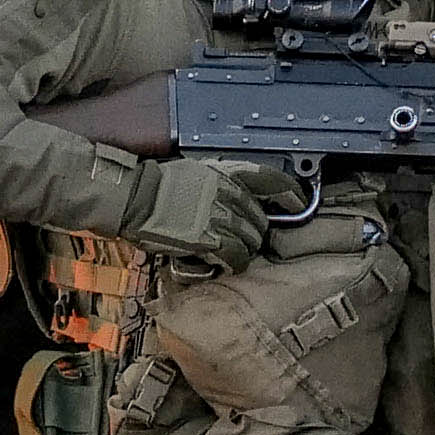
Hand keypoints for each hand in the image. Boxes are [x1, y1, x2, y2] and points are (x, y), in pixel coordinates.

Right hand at [125, 153, 281, 263]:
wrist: (136, 198)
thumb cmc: (159, 186)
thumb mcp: (196, 172)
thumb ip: (221, 183)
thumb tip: (239, 196)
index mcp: (225, 173)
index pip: (270, 179)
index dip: (289, 192)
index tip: (298, 202)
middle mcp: (228, 193)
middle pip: (260, 218)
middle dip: (256, 231)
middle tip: (242, 237)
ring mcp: (220, 216)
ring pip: (252, 239)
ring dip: (245, 248)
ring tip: (230, 251)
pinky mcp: (210, 239)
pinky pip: (237, 256)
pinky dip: (234, 262)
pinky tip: (224, 262)